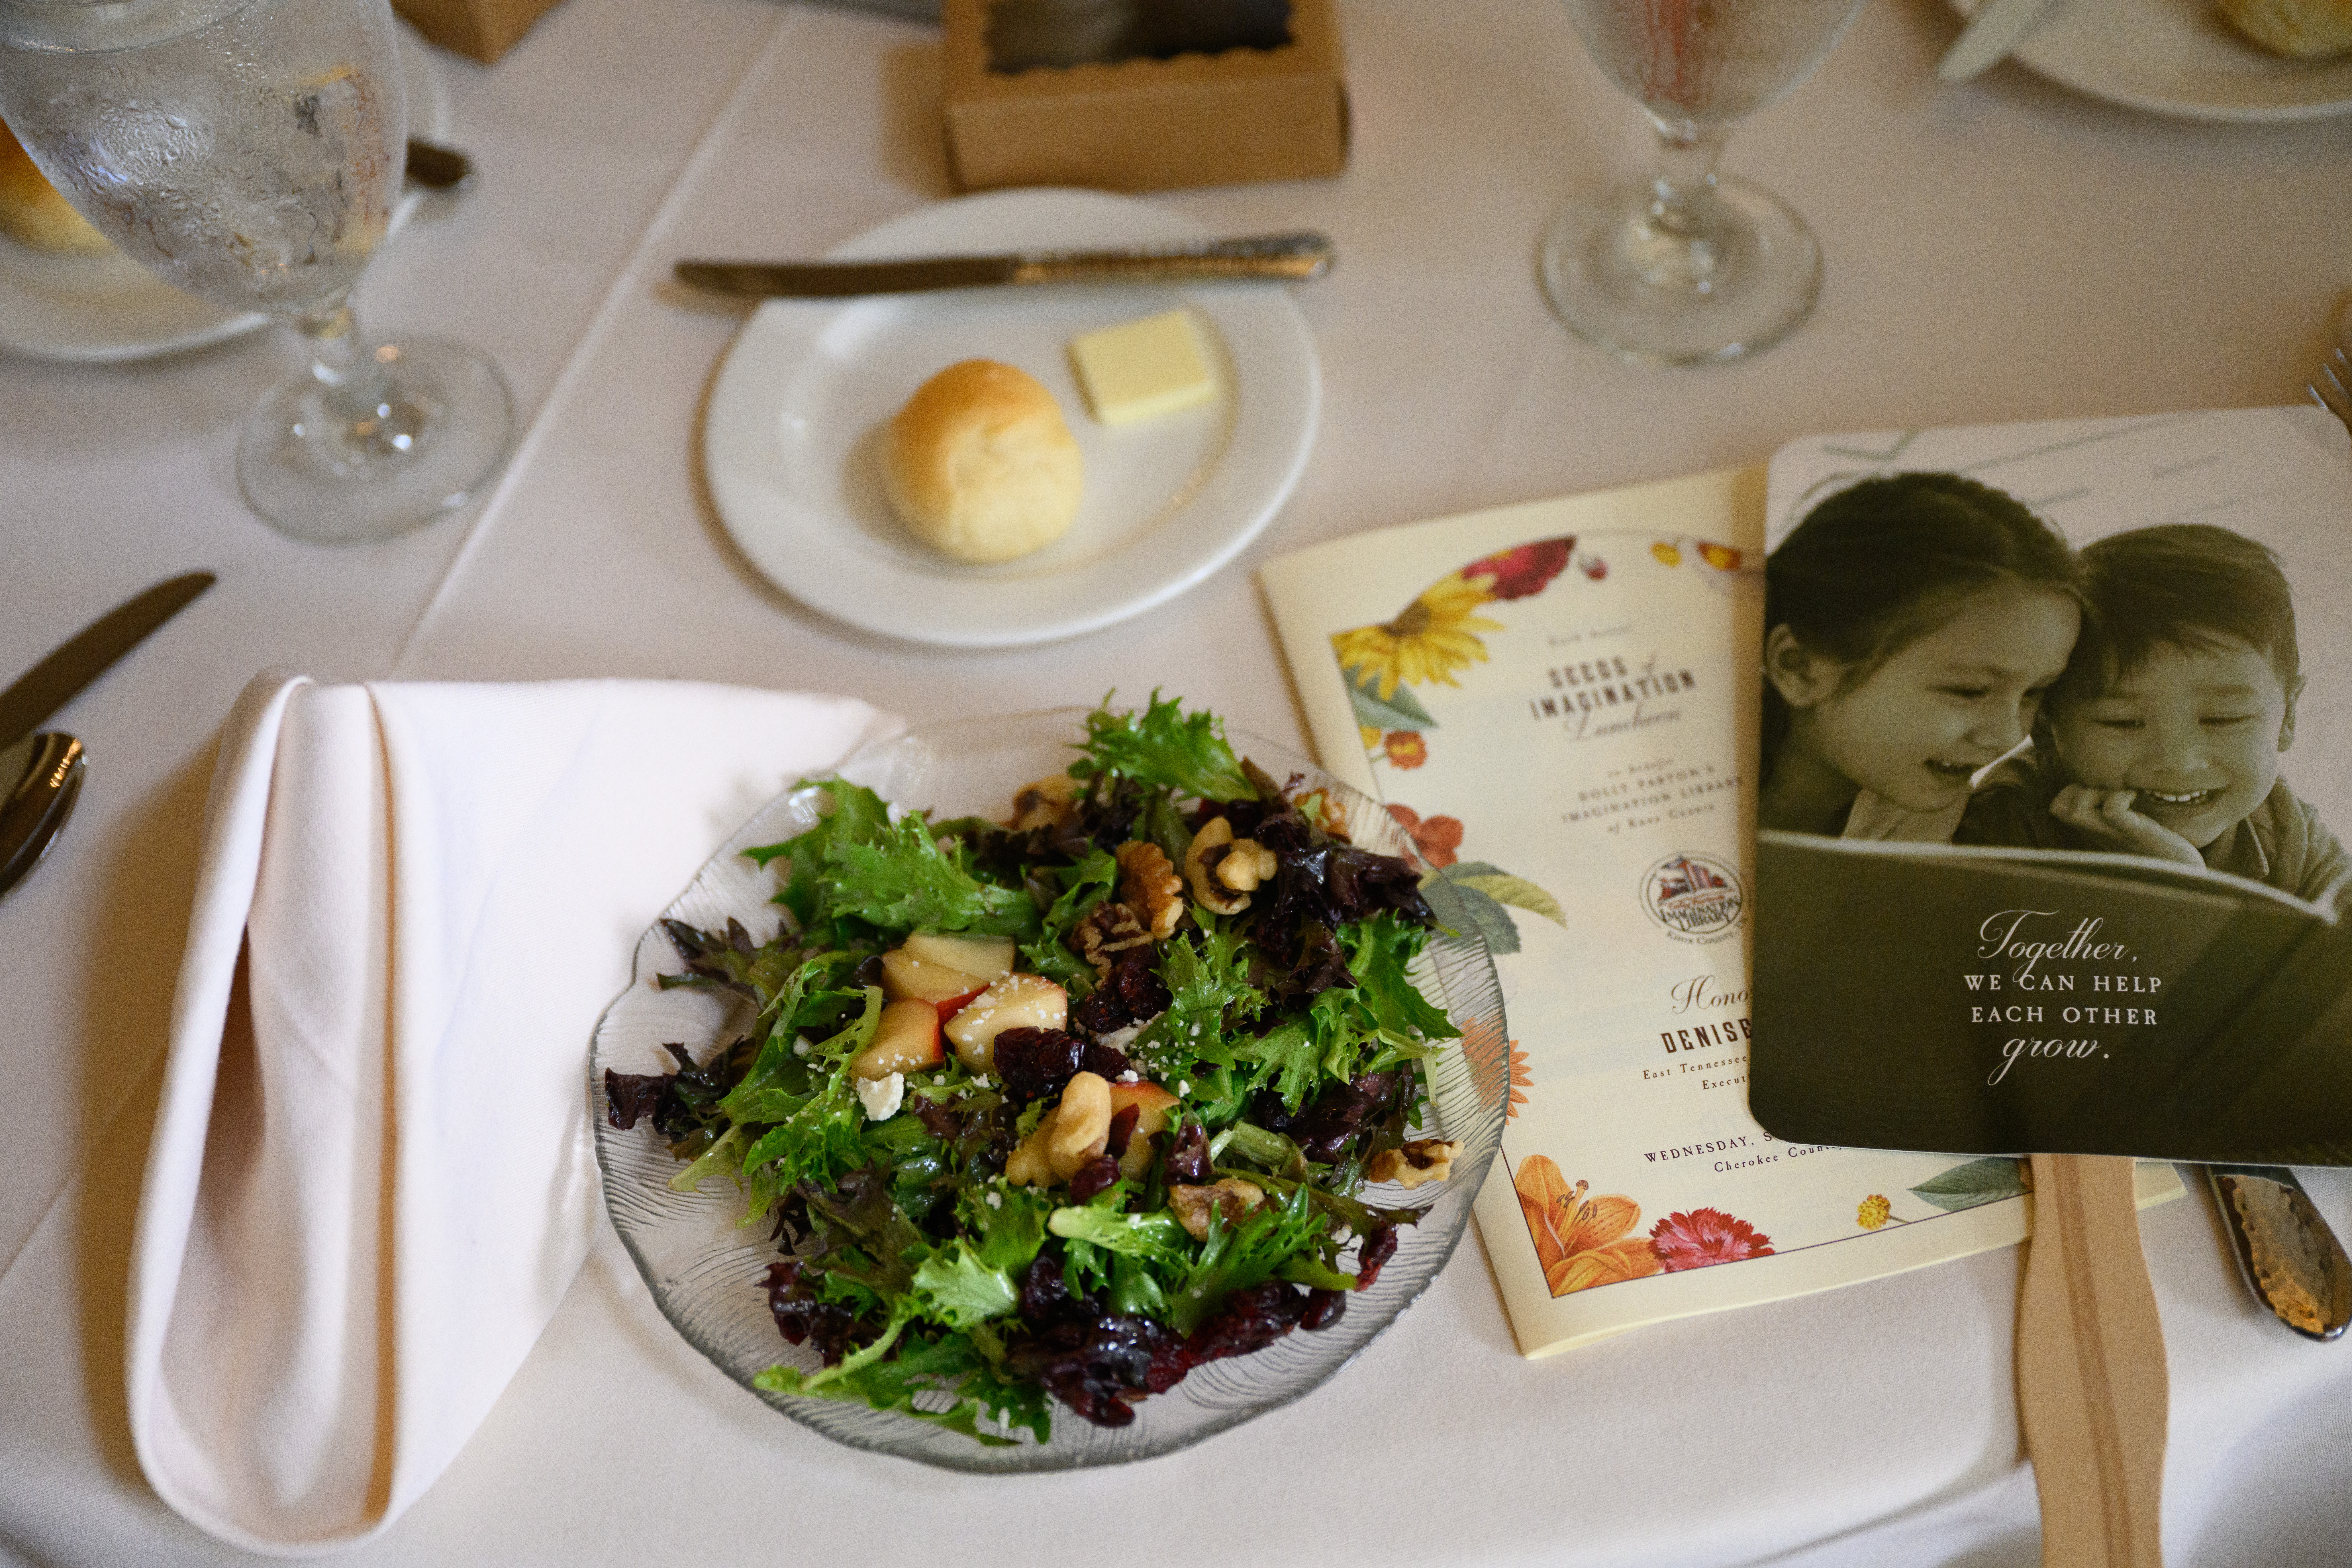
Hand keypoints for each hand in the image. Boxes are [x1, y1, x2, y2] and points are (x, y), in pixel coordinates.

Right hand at [2046, 786, 2203, 865]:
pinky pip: (2112, 809)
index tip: (2100, 790)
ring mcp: (2113, 835)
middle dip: (2077, 789)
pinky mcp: (2134, 834)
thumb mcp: (2132, 825)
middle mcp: (2097, 834)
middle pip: (2058, 808)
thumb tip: (2120, 786)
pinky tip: (2135, 797)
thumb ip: (2119, 812)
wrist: (2185, 872)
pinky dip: (2120, 796)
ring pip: (2076, 809)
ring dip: (2096, 792)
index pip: (2058, 808)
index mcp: (2095, 830)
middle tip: (2107, 791)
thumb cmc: (2162, 848)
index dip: (2071, 791)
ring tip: (2121, 795)